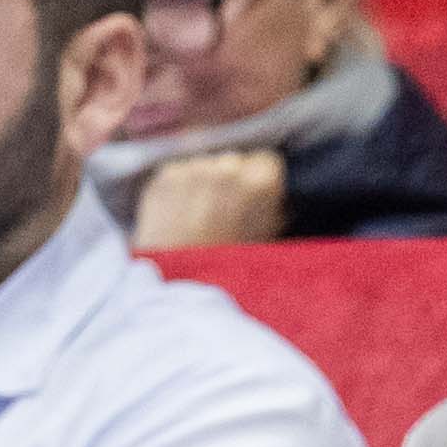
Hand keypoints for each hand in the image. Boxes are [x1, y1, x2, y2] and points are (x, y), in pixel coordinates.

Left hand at [130, 150, 289, 253]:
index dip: (261, 179)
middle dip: (231, 179)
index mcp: (262, 182)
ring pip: (204, 166)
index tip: (253, 197)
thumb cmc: (229, 269)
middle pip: (234, 161)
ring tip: (199, 216)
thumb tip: (280, 198)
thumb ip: (277, 210)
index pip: (267, 160)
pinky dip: (178, 188)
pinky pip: (177, 173)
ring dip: (204, 182)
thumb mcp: (268, 241)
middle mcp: (229, 167)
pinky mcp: (166, 176)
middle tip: (224, 211)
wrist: (180, 286)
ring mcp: (195, 169)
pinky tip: (178, 214)